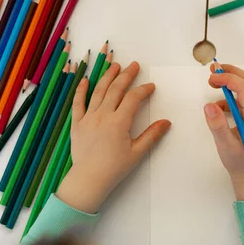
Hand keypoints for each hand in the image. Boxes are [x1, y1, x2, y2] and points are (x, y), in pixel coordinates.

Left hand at [57, 61, 171, 212]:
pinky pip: (78, 103)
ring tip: (114, 66)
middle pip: (116, 89)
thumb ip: (152, 135)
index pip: (133, 99)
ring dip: (107, 76)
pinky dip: (81, 90)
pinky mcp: (77, 123)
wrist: (89, 179)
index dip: (143, 90)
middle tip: (134, 65)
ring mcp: (88, 118)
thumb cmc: (115, 168)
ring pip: (98, 91)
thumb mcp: (137, 152)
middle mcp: (103, 115)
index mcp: (119, 122)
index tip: (151, 86)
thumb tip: (166, 122)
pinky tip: (85, 80)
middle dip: (127, 75)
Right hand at [204, 64, 243, 200]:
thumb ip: (218, 126)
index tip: (211, 78)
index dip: (227, 79)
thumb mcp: (226, 146)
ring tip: (212, 82)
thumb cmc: (240, 162)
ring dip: (230, 80)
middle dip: (230, 72)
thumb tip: (209, 105)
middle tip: (212, 70)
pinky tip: (217, 105)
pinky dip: (229, 94)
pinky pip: (242, 97)